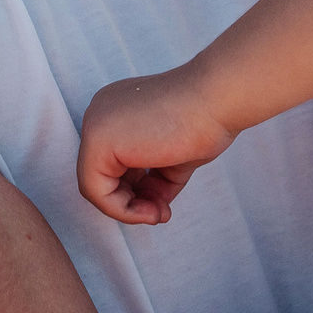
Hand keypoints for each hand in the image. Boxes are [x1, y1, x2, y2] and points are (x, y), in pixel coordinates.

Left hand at [77, 68, 238, 225]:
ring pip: (96, 187)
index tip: (162, 204)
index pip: (115, 163)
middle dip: (133, 202)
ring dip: (129, 210)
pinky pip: (94, 190)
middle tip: (160, 214)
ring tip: (158, 214)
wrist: (218, 99)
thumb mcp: (174, 154)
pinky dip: (122, 210)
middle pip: (104, 175)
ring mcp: (95, 124)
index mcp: (118, 111)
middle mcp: (101, 114)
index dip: (137, 191)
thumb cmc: (207, 118)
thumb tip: (150, 206)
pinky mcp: (97, 140)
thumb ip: (155, 175)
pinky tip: (152, 211)